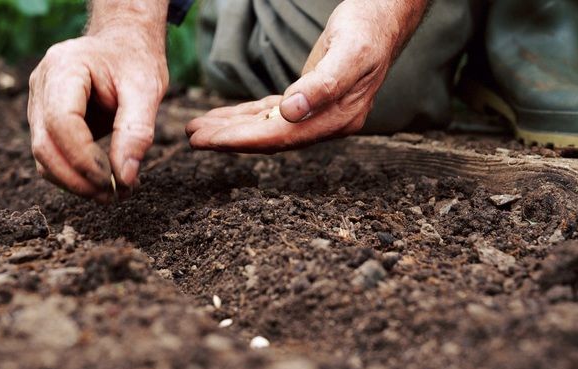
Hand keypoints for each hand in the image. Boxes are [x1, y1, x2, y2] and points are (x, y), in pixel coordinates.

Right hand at [28, 22, 166, 202]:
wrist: (122, 45)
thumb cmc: (135, 61)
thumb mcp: (147, 89)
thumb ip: (137, 132)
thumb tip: (125, 179)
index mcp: (64, 68)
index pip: (61, 122)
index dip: (85, 159)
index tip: (115, 181)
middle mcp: (41, 85)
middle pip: (45, 146)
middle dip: (79, 179)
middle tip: (117, 197)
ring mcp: (37, 104)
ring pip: (44, 158)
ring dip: (77, 184)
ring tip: (116, 193)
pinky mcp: (44, 121)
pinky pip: (52, 157)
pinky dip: (76, 176)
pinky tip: (107, 180)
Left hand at [186, 0, 427, 152]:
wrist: (384, 17)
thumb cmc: (367, 31)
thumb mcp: (349, 52)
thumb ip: (322, 85)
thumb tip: (290, 113)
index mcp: (338, 118)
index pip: (283, 136)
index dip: (244, 140)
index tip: (210, 140)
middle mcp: (327, 123)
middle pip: (271, 138)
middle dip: (230, 138)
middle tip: (193, 137)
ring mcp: (319, 114)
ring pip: (267, 127)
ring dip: (233, 129)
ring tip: (199, 128)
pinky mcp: (309, 100)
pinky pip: (272, 114)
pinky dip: (246, 116)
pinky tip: (224, 117)